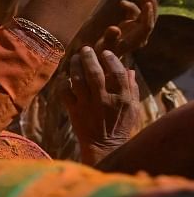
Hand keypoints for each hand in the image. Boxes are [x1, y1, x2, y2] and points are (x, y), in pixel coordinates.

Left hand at [61, 47, 141, 165]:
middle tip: (85, 48)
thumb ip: (131, 89)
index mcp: (122, 99)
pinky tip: (65, 76)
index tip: (106, 52)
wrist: (105, 148)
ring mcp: (88, 106)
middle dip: (89, 57)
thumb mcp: (133, 109)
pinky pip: (65, 92)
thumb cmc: (121, 127)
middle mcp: (104, 101)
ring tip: (74, 57)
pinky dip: (63, 82)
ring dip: (75, 65)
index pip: (117, 74)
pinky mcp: (74, 112)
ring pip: (78, 79)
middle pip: (95, 73)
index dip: (111, 60)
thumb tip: (129, 70)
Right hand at [94, 0, 157, 58]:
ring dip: (145, 3)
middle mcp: (140, 35)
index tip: (147, 4)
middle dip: (151, 5)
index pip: (146, 27)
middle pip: (150, 19)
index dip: (148, 15)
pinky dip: (133, 7)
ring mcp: (137, 30)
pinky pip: (137, 14)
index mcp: (136, 41)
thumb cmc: (102, 52)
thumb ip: (109, 37)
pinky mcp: (132, 26)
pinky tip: (122, 4)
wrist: (102, 56)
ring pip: (146, 15)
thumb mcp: (104, 46)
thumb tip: (115, 29)